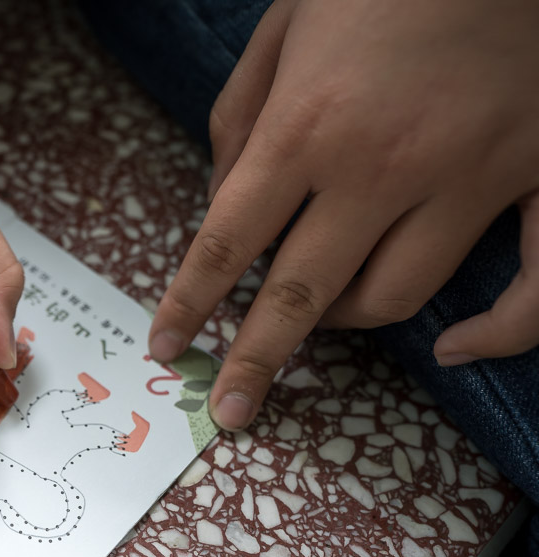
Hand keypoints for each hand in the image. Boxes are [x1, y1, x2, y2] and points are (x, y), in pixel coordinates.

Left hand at [147, 0, 538, 429]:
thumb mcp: (282, 28)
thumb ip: (241, 118)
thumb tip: (220, 202)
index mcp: (306, 125)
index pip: (225, 244)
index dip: (188, 305)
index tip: (166, 345)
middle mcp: (380, 166)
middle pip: (300, 294)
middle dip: (256, 359)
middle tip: (232, 407)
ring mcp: (466, 176)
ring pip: (394, 296)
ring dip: (347, 320)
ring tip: (323, 316)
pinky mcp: (536, 173)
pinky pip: (533, 285)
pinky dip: (498, 331)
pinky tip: (455, 347)